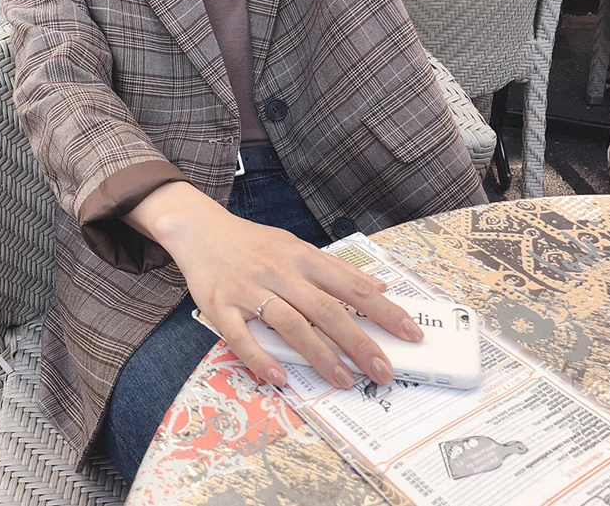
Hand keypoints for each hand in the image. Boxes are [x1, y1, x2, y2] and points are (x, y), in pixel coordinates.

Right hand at [126, 182, 423, 388]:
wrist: (199, 228)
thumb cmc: (252, 242)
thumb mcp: (295, 246)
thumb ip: (335, 268)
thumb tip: (377, 285)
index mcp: (301, 257)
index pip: (350, 287)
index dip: (383, 311)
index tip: (411, 333)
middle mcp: (279, 272)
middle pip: (326, 310)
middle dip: (359, 343)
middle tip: (384, 372)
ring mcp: (249, 289)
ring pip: (290, 325)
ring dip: (320, 356)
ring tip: (344, 380)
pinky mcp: (220, 306)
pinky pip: (241, 337)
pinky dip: (261, 358)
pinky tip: (279, 378)